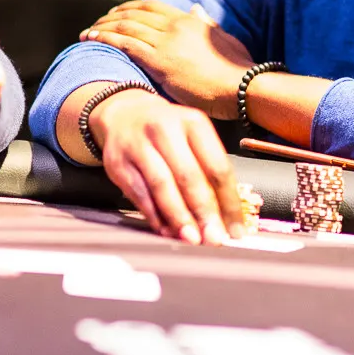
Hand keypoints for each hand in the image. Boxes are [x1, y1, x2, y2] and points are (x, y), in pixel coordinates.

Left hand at [81, 0, 253, 118]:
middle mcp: (175, 26)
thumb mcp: (225, 40)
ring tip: (88, 33)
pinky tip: (92, 39)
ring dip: (102, 27)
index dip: (130, 8)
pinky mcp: (160, 61)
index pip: (152, 7)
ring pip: (126, 27)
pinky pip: (125, 44)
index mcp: (190, 21)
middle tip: (98, 23)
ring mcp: (167, 42)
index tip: (116, 13)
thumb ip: (208, 24)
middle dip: (111, 16)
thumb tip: (196, 8)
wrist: (242, 86)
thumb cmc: (237, 69)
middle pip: (134, 14)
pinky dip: (105, 39)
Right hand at [90, 89, 243, 243]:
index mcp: (194, 123)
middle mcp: (166, 129)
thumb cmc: (170, 133)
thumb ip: (209, 170)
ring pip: (162, 186)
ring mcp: (139, 145)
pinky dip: (154, 215)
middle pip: (190, 176)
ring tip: (192, 239)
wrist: (125, 115)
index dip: (228, 201)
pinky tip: (166, 230)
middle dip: (204, 212)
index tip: (236, 228)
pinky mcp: (118, 163)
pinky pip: (139, 194)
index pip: (217, 167)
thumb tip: (225, 216)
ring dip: (179, 217)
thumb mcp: (193, 138)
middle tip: (214, 239)